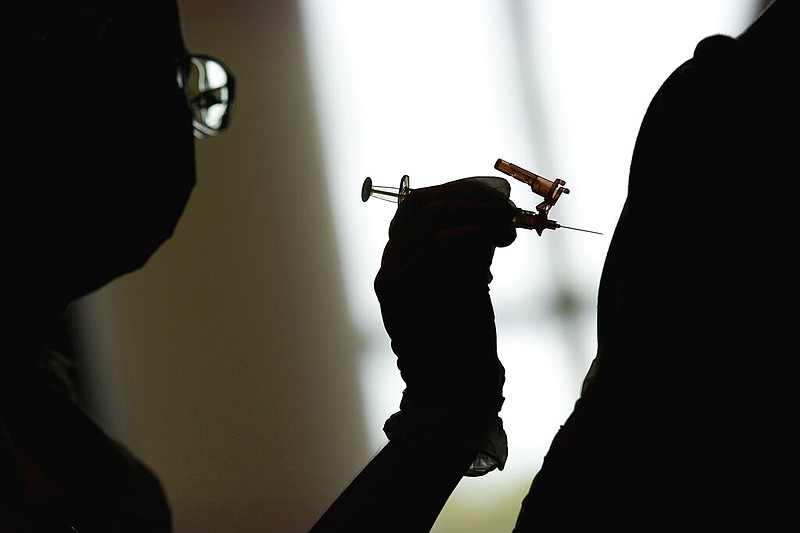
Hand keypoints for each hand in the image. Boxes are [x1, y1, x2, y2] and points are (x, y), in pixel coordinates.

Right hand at [375, 177, 516, 472]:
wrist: (459, 388)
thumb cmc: (467, 335)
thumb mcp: (469, 278)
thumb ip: (471, 243)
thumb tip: (494, 203)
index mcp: (402, 256)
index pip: (420, 202)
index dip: (462, 190)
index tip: (500, 198)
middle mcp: (389, 263)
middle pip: (423, 203)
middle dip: (474, 198)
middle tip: (509, 213)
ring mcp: (391, 276)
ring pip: (433, 216)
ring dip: (480, 213)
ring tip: (507, 229)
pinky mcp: (402, 292)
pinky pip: (442, 243)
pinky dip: (476, 232)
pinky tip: (497, 240)